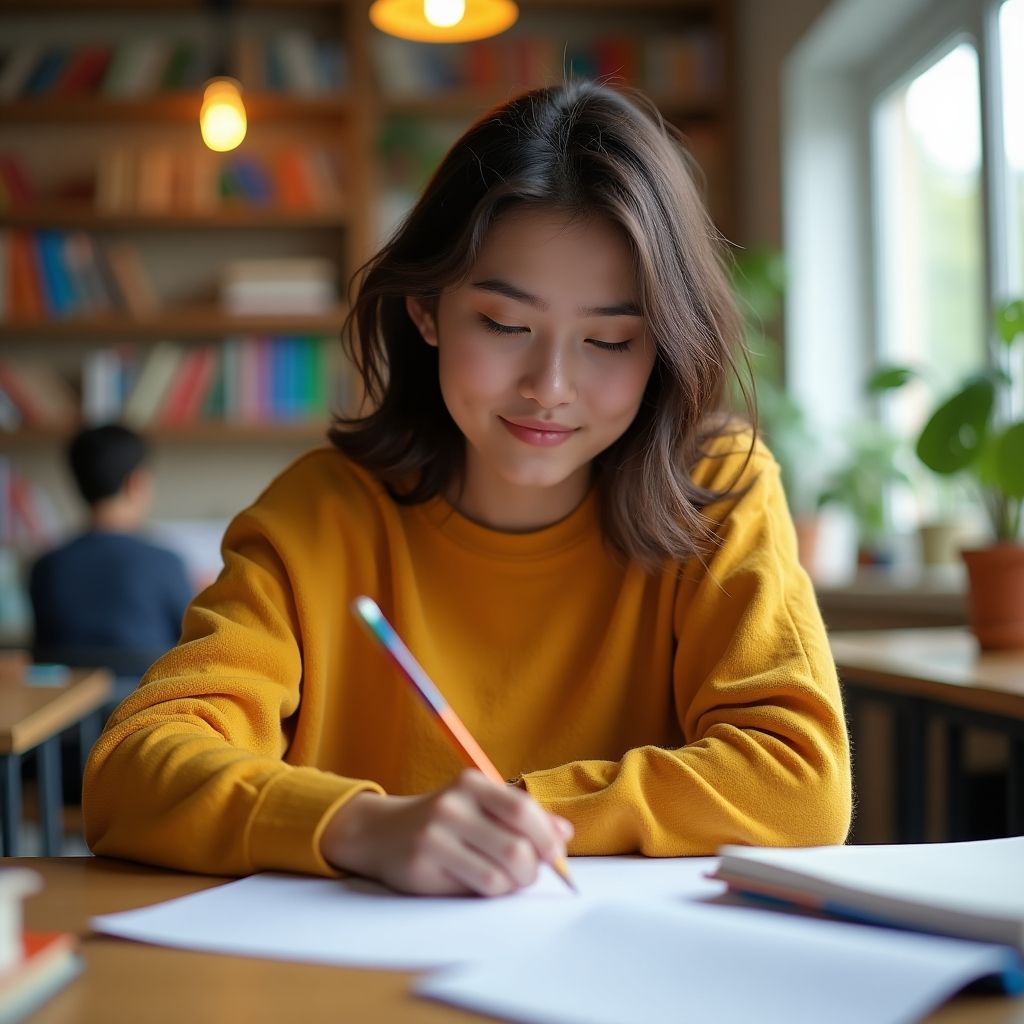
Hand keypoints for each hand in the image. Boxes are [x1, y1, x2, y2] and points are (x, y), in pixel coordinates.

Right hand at [320, 769, 573, 896]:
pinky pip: (474, 890)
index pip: (522, 809)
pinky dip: (489, 893)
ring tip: (505, 880)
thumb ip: (522, 816)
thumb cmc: (444, 820)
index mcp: (471, 783)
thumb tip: (564, 833)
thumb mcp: (480, 805)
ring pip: (498, 876)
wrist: (382, 832)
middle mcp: (451, 805)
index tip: (554, 854)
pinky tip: (480, 883)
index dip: (545, 836)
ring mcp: (434, 836)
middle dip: (532, 870)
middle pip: (516, 848)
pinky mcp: (422, 867)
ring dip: (512, 886)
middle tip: (528, 874)